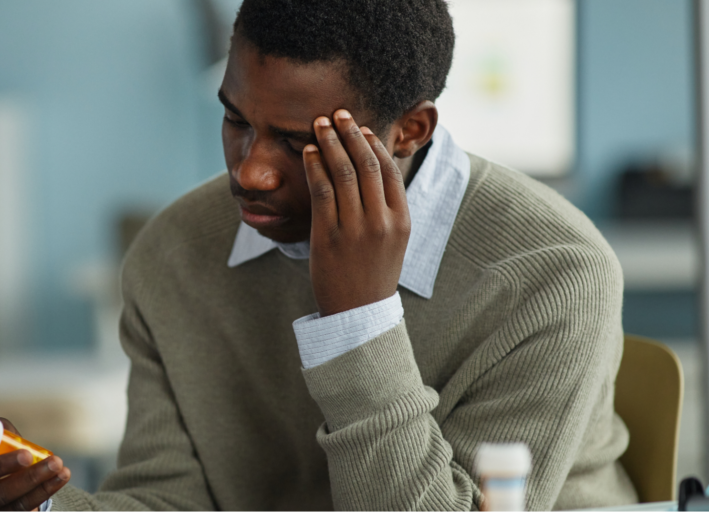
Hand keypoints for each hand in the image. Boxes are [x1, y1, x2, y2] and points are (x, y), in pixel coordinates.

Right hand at [0, 417, 70, 511]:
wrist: (11, 490)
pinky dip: (41, 494)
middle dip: (1, 465)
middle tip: (27, 455)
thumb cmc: (1, 456)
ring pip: (0, 498)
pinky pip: (18, 510)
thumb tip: (10, 434)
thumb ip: (2, 431)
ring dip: (33, 480)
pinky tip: (58, 480)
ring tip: (57, 466)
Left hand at [303, 110, 409, 316]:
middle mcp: (381, 221)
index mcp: (401, 220)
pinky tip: (306, 152)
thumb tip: (373, 170)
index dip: (374, 144)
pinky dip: (313, 166)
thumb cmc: (372, 273)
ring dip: (329, 142)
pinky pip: (320, 191)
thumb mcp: (392, 240)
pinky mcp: (328, 236)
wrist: (357, 313)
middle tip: (338, 113)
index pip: (389, 170)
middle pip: (366, 164)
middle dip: (350, 133)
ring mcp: (355, 228)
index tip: (361, 127)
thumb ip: (387, 208)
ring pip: (342, 172)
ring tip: (319, 124)